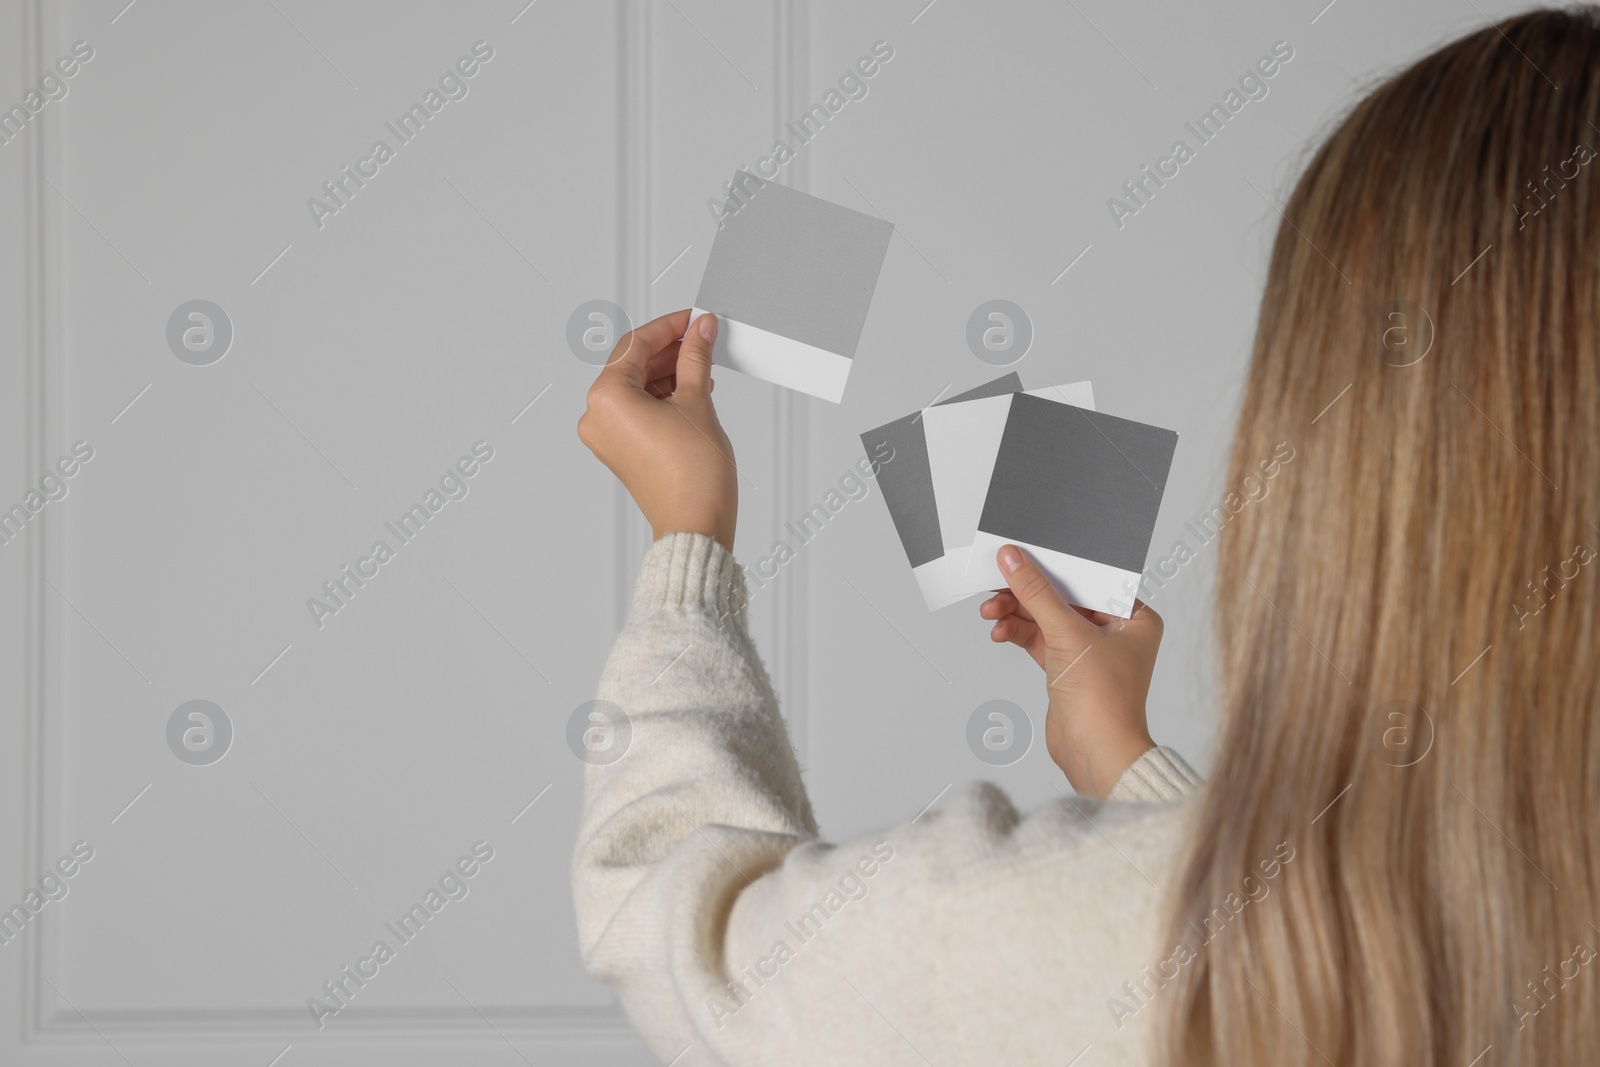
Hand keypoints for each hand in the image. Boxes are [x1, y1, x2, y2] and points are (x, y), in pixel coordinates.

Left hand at [577, 310, 737, 550]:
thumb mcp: (697, 401)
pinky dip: (662, 397)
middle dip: (669, 350)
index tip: (693, 319)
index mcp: (606, 398)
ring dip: (668, 373)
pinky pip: (637, 410)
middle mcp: (597, 416)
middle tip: (701, 338)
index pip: (635, 344)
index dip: (669, 326)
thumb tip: (699, 330)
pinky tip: (691, 389)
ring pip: (636, 388)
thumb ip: (695, 358)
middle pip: (633, 365)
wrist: (695, 524)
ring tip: (702, 365)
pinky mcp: (620, 450)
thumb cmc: (693, 476)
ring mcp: (606, 436)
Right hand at [979, 545, 1161, 797]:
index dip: (1054, 566)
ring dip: (1017, 614)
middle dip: (1026, 594)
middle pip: (1063, 598)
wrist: (1096, 754)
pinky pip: (1039, 640)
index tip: (1023, 555)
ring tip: (991, 612)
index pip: (1089, 579)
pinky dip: (1019, 633)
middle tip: (997, 584)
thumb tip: (1014, 559)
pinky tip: (1001, 631)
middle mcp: (1116, 632)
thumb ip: (1036, 593)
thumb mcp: (1067, 634)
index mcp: (1134, 617)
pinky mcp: (1069, 669)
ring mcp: (1091, 652)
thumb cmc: (1106, 702)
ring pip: (1046, 619)